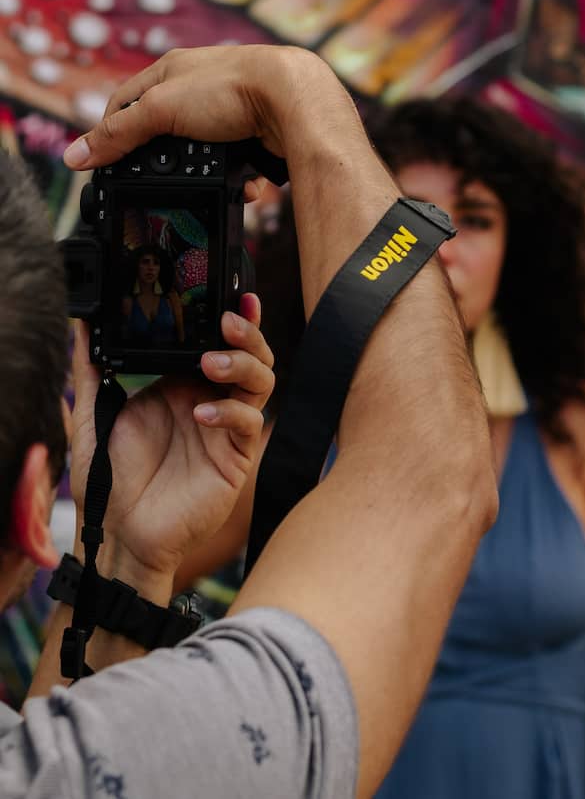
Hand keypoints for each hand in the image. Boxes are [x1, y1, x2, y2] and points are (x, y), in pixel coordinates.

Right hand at [62, 45, 358, 173]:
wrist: (294, 101)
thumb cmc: (230, 88)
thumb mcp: (161, 110)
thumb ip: (120, 134)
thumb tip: (76, 157)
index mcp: (170, 72)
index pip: (125, 103)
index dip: (112, 133)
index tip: (105, 163)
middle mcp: (200, 88)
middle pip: (165, 132)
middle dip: (166, 162)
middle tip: (161, 185)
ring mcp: (229, 111)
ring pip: (204, 154)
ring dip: (205, 175)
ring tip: (208, 187)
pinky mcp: (254, 135)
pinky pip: (236, 165)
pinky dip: (236, 180)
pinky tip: (242, 188)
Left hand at [69, 295, 273, 599]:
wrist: (119, 535)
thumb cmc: (109, 480)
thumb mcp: (95, 416)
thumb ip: (90, 371)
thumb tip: (79, 326)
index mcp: (181, 388)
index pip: (215, 344)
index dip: (230, 320)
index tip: (230, 296)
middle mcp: (209, 401)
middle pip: (249, 356)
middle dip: (247, 333)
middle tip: (228, 320)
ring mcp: (226, 430)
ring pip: (260, 383)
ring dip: (243, 364)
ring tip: (212, 362)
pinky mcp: (236, 458)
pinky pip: (249, 424)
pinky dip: (230, 412)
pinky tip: (202, 415)